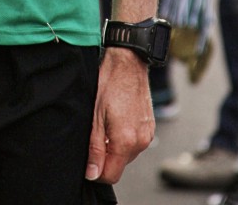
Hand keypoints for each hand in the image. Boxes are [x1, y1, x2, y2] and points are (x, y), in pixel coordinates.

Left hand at [86, 49, 153, 183]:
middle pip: (119, 165)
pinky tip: (116, 120)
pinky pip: (135, 143)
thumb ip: (94, 148)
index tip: (87, 159)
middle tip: (94, 133)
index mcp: (126, 141)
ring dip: (114, 146)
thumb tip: (92, 173)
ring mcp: (148, 135)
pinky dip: (124, 138)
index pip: (111, 175)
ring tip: (105, 123)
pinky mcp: (150, 128)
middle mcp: (141, 142)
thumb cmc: (109, 84)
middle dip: (105, 157)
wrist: (128, 62)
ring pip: (127, 154)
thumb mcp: (95, 116)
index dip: (96, 172)